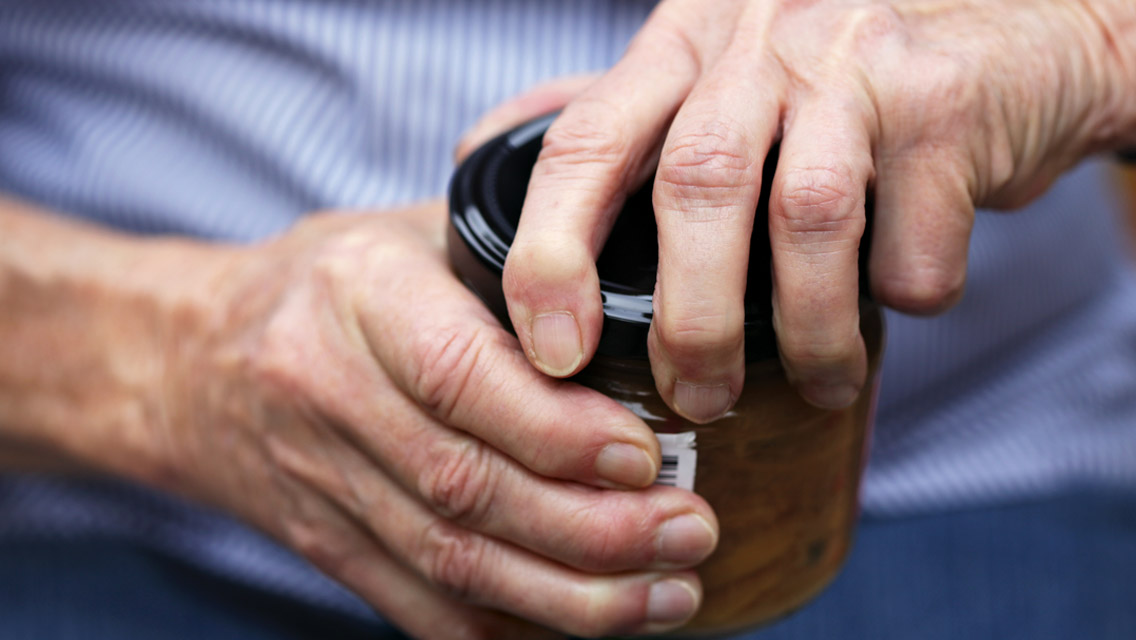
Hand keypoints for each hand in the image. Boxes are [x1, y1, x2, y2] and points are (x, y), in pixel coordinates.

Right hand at [146, 87, 718, 638]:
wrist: (191, 360)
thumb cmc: (327, 283)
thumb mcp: (408, 232)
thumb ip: (510, 257)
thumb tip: (643, 295)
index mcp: (357, 296)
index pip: (457, 377)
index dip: (556, 430)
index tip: (647, 456)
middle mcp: (329, 395)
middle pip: (464, 486)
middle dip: (592, 527)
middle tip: (691, 532)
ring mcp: (320, 483)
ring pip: (451, 561)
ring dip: (570, 594)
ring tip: (667, 594)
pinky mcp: (326, 546)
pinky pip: (419, 606)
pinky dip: (509, 628)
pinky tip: (586, 625)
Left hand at [503, 0, 1135, 417]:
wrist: (1010, 33)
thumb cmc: (833, 78)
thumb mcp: (710, 72)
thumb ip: (610, 115)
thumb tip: (479, 147)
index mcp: (681, 44)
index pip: (584, 143)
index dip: (550, 254)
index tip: (550, 352)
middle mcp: (758, 41)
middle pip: (693, 188)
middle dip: (689, 319)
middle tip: (695, 399)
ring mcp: (856, 65)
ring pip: (806, 219)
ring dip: (805, 330)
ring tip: (813, 382)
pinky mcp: (948, 105)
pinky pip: (912, 240)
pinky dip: (906, 293)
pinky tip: (901, 296)